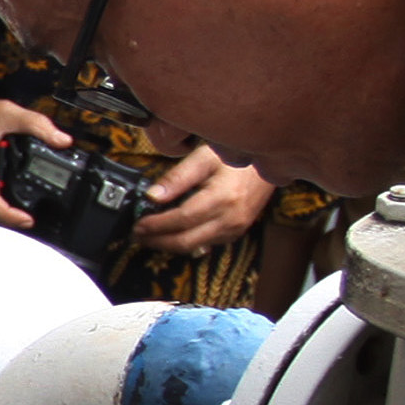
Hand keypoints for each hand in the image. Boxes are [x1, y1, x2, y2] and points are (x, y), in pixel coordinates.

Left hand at [130, 144, 275, 252]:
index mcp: (221, 198)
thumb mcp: (204, 158)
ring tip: (149, 236)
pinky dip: (185, 242)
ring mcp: (234, 230)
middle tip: (137, 235)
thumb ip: (177, 177)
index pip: (181, 219)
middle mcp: (229, 219)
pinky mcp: (235, 234)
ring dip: (168, 244)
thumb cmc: (237, 159)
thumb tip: (152, 195)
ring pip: (193, 246)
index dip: (156, 225)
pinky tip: (170, 235)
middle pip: (185, 240)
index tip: (137, 224)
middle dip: (157, 240)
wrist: (267, 168)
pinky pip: (205, 244)